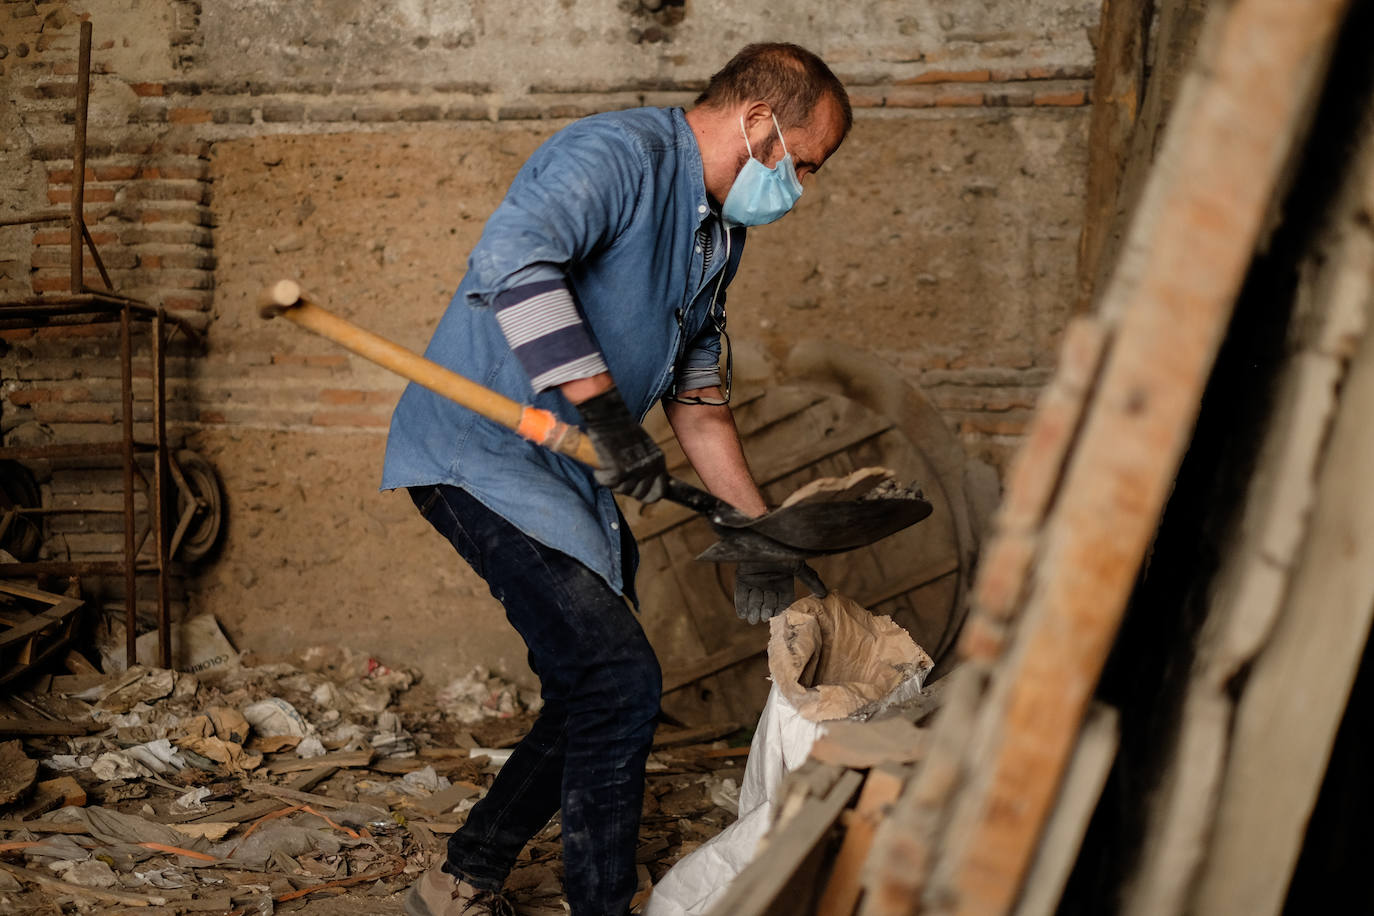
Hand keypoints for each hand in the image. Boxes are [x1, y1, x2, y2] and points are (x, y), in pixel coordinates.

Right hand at [576, 386, 668, 502]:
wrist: (609, 416)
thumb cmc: (623, 429)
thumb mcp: (644, 446)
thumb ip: (647, 464)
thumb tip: (644, 482)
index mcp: (658, 460)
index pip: (659, 490)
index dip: (648, 496)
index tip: (639, 494)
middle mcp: (649, 467)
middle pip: (640, 494)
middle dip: (627, 489)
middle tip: (618, 478)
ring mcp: (634, 470)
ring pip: (623, 490)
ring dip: (613, 483)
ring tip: (608, 467)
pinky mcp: (617, 470)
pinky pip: (608, 483)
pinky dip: (601, 476)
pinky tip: (600, 467)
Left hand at [734, 559, 827, 624]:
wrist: (760, 540)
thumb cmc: (781, 551)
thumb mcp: (798, 567)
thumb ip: (810, 580)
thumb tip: (825, 594)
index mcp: (783, 582)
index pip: (783, 601)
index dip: (780, 610)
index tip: (777, 617)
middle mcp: (769, 583)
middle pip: (768, 603)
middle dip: (765, 611)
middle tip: (764, 617)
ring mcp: (755, 581)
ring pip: (754, 600)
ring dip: (753, 611)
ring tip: (753, 619)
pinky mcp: (742, 578)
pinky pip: (741, 594)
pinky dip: (741, 605)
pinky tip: (742, 614)